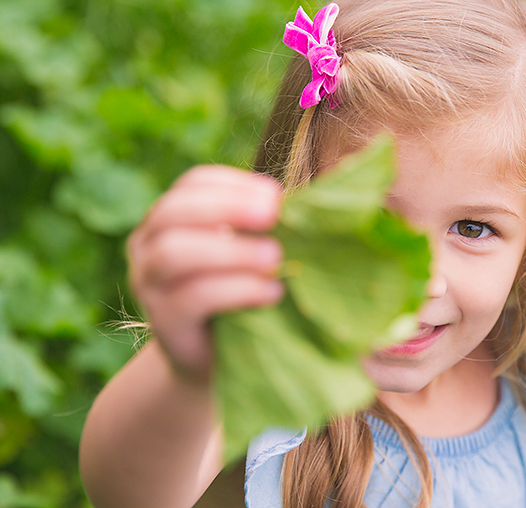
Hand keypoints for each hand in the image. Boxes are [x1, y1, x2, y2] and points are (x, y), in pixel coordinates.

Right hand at [127, 166, 284, 381]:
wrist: (212, 359)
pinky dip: (237, 290)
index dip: (233, 184)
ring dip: (230, 251)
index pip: (193, 184)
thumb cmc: (238, 295)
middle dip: (227, 207)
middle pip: (175, 211)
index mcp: (171, 218)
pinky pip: (193, 297)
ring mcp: (148, 283)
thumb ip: (261, 230)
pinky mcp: (163, 320)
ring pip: (174, 253)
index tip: (275, 194)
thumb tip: (308, 208)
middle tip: (273, 214)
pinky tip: (271, 293)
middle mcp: (147, 244)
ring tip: (275, 257)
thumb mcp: (246, 255)